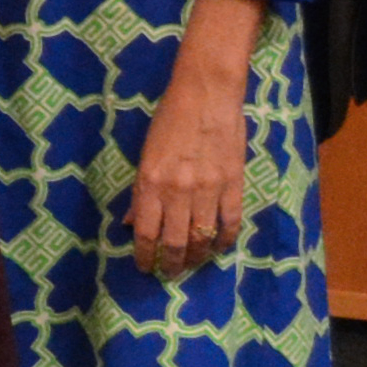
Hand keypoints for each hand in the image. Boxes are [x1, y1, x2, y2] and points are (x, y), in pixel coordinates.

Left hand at [129, 78, 251, 279]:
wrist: (207, 94)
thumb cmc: (170, 120)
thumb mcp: (146, 155)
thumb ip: (141, 192)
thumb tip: (132, 223)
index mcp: (151, 183)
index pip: (146, 234)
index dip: (145, 256)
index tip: (144, 268)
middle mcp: (178, 192)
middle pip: (175, 243)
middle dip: (171, 264)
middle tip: (169, 273)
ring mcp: (208, 190)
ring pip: (202, 238)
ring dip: (196, 257)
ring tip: (192, 264)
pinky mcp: (233, 185)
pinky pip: (230, 223)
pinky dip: (224, 241)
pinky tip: (218, 247)